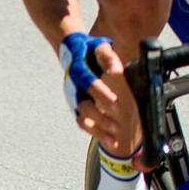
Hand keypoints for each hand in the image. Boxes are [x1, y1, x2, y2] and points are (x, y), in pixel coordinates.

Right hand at [59, 33, 127, 152]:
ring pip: (83, 120)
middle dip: (101, 118)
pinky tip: (112, 142)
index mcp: (78, 72)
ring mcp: (74, 100)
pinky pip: (84, 125)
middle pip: (85, 107)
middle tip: (119, 127)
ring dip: (99, 130)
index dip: (102, 96)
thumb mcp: (99, 47)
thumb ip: (109, 58)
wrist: (70, 53)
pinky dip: (97, 134)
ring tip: (115, 139)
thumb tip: (117, 72)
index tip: (117, 106)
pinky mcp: (77, 109)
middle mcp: (74, 89)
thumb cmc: (89, 51)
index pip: (89, 85)